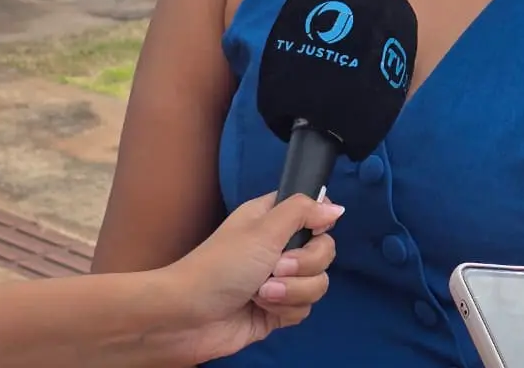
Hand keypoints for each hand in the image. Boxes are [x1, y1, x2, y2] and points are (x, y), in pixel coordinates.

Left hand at [160, 192, 343, 363]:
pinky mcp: (277, 311)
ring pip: (317, 282)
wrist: (188, 317)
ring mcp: (279, 281)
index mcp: (272, 219)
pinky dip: (286, 309)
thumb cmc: (221, 264)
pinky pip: (304, 308)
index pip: (313, 212)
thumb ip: (303, 211)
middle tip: (275, 267)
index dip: (319, 222)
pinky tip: (263, 308)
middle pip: (323, 251)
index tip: (311, 231)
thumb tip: (336, 207)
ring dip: (292, 290)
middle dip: (304, 263)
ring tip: (262, 293)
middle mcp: (278, 247)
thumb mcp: (263, 228)